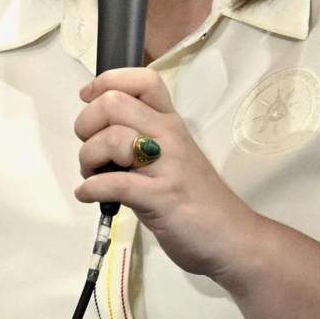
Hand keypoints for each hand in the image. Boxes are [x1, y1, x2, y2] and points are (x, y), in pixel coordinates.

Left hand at [74, 68, 261, 279]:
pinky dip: (92, 189)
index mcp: (171, 123)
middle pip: (114, 103)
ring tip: (92, 177)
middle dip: (87, 124)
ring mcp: (167, 165)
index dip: (107, 82)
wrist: (232, 238)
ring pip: (111, 139)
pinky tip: (89, 196)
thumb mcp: (171, 158)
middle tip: (92, 151)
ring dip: (87, 159)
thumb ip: (142, 141)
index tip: (89, 99)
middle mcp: (169, 136)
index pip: (142, 79)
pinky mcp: (161, 197)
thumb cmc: (198, 200)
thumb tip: (100, 136)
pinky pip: (114, 183)